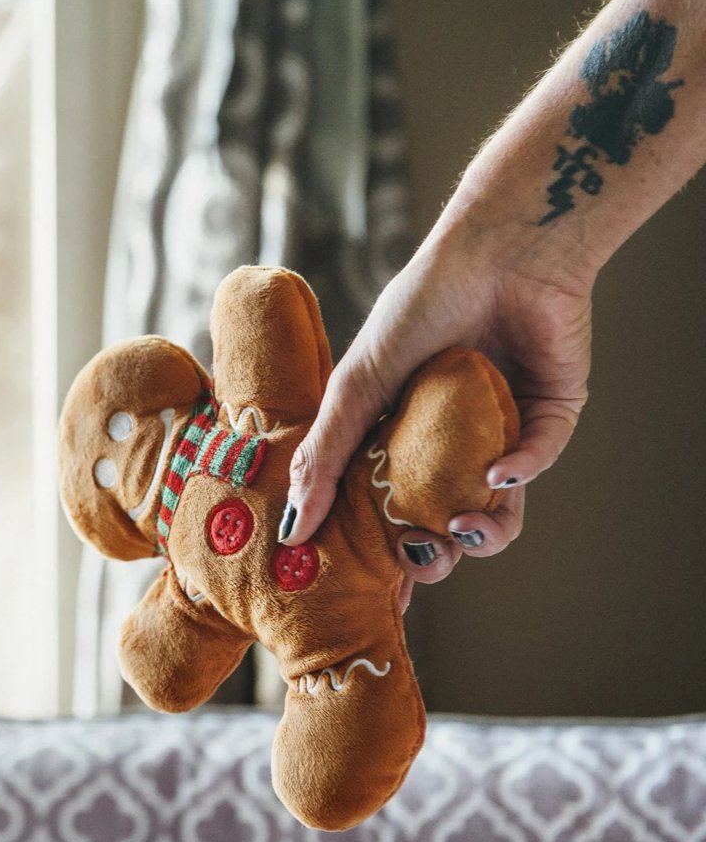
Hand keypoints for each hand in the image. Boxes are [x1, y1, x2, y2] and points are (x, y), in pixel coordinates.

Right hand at [283, 233, 592, 602]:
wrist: (497, 250)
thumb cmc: (419, 306)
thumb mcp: (357, 384)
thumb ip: (323, 455)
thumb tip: (292, 528)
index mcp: (397, 436)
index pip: (385, 509)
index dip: (377, 552)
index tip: (363, 591)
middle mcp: (448, 442)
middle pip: (442, 522)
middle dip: (436, 554)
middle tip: (423, 563)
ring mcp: (499, 431)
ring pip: (498, 507)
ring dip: (486, 530)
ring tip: (467, 528)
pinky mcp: (549, 414)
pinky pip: (537, 460)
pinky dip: (520, 473)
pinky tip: (499, 473)